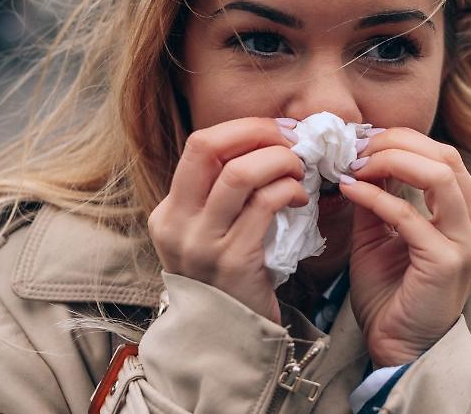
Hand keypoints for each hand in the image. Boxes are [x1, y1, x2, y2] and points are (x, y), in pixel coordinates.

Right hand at [147, 118, 304, 323]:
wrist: (229, 341)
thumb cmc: (232, 280)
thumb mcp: (212, 234)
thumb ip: (226, 194)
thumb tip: (270, 142)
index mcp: (169, 211)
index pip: (200, 144)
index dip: (244, 129)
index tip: (276, 131)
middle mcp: (177, 223)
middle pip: (209, 147)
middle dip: (258, 133)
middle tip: (290, 140)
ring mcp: (201, 243)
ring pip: (240, 173)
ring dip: (279, 161)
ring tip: (299, 170)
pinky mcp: (232, 260)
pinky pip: (264, 205)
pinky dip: (289, 191)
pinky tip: (301, 199)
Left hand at [340, 128, 470, 366]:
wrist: (398, 349)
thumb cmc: (392, 295)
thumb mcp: (382, 234)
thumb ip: (379, 194)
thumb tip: (362, 156)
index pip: (446, 158)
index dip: (404, 141)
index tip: (364, 142)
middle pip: (446, 157)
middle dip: (397, 143)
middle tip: (358, 147)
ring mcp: (469, 244)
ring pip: (438, 175)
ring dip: (391, 161)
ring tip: (356, 164)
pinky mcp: (447, 261)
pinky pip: (407, 215)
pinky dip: (375, 196)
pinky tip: (350, 189)